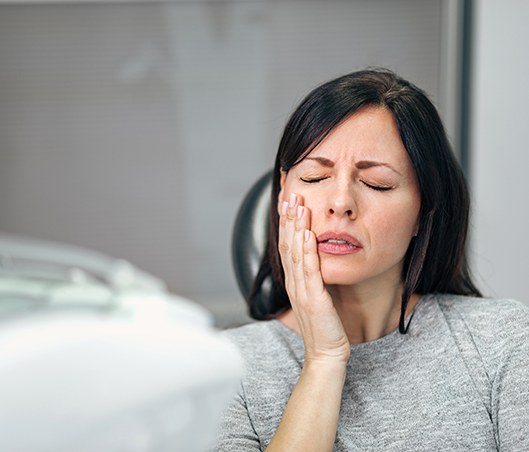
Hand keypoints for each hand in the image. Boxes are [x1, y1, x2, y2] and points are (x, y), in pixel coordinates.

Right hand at [279, 193, 349, 364]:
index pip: (287, 246)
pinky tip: (307, 233)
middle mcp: (294, 283)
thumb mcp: (316, 298)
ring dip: (296, 227)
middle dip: (287, 218)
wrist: (326, 354)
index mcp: (294, 282)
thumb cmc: (324, 327)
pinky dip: (306, 250)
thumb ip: (313, 278)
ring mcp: (301, 290)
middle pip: (287, 244)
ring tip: (298, 205)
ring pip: (295, 253)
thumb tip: (316, 260)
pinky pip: (309, 270)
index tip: (288, 202)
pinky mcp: (314, 298)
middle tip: (289, 194)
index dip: (286, 223)